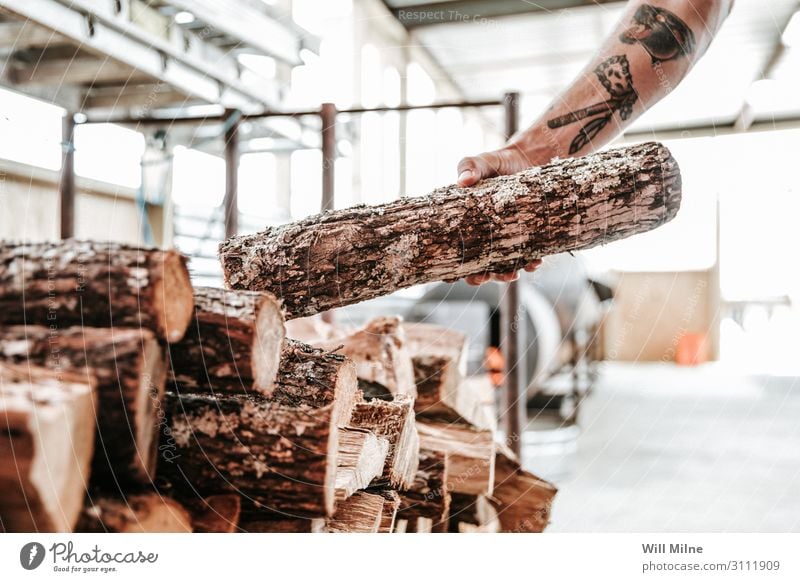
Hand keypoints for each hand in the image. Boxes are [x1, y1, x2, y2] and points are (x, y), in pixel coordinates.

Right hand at [457, 145, 543, 284]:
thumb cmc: (498, 164)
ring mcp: (507, 238)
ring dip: (505, 275)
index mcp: (468, 225)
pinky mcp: (529, 236)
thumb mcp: (481, 162)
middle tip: (483, 277)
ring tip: (511, 275)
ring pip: (503, 266)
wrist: (530, 159)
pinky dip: (531, 262)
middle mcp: (486, 236)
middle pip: (478, 266)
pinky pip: (529, 255)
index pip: (456, 252)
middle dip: (480, 277)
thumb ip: (469, 166)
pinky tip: (533, 262)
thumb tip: (463, 181)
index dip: (452, 267)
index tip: (451, 275)